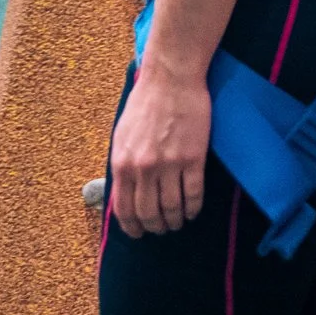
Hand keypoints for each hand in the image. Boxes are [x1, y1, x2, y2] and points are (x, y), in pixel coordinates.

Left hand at [108, 67, 211, 236]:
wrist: (170, 81)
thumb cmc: (144, 105)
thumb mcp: (121, 135)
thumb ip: (123, 163)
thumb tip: (123, 190)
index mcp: (122, 162)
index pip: (123, 207)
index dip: (131, 225)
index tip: (138, 233)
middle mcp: (143, 168)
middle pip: (148, 213)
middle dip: (154, 227)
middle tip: (160, 230)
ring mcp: (169, 164)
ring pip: (172, 208)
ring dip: (174, 221)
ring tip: (177, 223)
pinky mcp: (193, 159)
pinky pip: (193, 195)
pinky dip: (193, 209)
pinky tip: (192, 212)